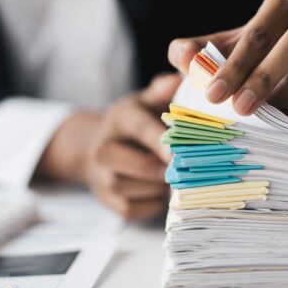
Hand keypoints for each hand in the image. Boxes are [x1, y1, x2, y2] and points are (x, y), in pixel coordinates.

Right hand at [36, 74, 180, 220]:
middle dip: (165, 169)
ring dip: (158, 188)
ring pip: (133, 188)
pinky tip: (161, 193)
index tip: (179, 152)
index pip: (141, 128)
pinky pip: (131, 209)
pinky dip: (151, 205)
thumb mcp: (147, 100)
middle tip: (187, 170)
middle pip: (137, 164)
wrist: (100, 145)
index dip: (161, 141)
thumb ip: (164, 90)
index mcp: (120, 117)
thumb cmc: (136, 121)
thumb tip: (181, 78)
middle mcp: (104, 147)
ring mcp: (101, 176)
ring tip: (176, 181)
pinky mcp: (106, 200)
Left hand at [168, 0, 287, 116]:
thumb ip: (194, 48)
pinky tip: (274, 125)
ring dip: (279, 102)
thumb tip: (183, 56)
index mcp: (285, 2)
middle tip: (239, 109)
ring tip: (254, 120)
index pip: (259, 33)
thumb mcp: (223, 43)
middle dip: (263, 80)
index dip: (235, 65)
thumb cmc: (252, 50)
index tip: (213, 94)